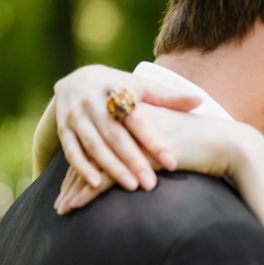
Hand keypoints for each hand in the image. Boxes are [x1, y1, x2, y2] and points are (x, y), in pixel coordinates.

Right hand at [55, 65, 200, 191]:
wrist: (78, 77)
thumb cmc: (121, 87)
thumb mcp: (143, 88)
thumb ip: (169, 97)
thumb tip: (200, 100)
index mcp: (118, 92)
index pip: (138, 120)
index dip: (154, 141)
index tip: (171, 162)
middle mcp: (94, 103)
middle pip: (116, 135)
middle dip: (134, 160)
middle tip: (151, 184)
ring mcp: (76, 116)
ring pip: (94, 144)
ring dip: (111, 167)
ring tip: (131, 187)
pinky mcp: (63, 128)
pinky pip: (71, 150)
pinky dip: (81, 167)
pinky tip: (96, 185)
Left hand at [56, 104, 263, 213]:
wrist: (229, 144)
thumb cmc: (211, 145)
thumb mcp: (182, 139)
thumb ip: (165, 145)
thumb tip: (161, 160)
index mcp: (138, 119)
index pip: (104, 139)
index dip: (88, 161)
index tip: (74, 179)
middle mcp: (130, 128)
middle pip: (93, 153)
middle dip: (74, 179)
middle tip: (61, 198)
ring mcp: (134, 144)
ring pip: (93, 167)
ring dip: (74, 189)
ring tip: (62, 208)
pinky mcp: (140, 161)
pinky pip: (105, 178)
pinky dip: (86, 194)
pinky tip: (75, 206)